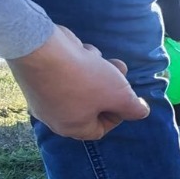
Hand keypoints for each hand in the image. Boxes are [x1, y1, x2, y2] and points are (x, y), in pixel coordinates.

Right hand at [7, 26, 149, 139]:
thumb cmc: (83, 78)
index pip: (100, 129)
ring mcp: (43, 95)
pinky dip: (77, 61)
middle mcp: (53, 116)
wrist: (41, 49)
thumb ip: (133, 107)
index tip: (123, 96)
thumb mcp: (119, 95)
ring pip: (81, 84)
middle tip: (119, 70)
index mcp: (71, 127)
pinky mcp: (38, 74)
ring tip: (99, 58)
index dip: (117, 113)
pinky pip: (66, 72)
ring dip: (96, 69)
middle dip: (110, 85)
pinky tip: (80, 51)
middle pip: (92, 104)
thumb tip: (141, 112)